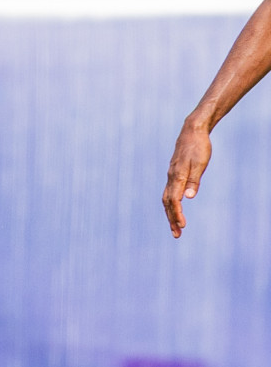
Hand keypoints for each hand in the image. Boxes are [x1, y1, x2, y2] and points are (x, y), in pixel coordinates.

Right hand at [163, 122, 211, 237]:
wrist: (192, 131)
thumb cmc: (198, 147)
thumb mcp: (200, 163)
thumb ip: (194, 181)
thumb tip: (189, 198)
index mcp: (177, 176)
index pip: (174, 200)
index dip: (177, 214)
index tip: (182, 226)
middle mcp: (171, 178)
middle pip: (167, 203)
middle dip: (171, 219)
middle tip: (177, 235)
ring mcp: (171, 176)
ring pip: (167, 198)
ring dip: (170, 213)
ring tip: (176, 226)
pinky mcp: (174, 174)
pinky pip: (169, 192)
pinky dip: (171, 204)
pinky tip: (176, 208)